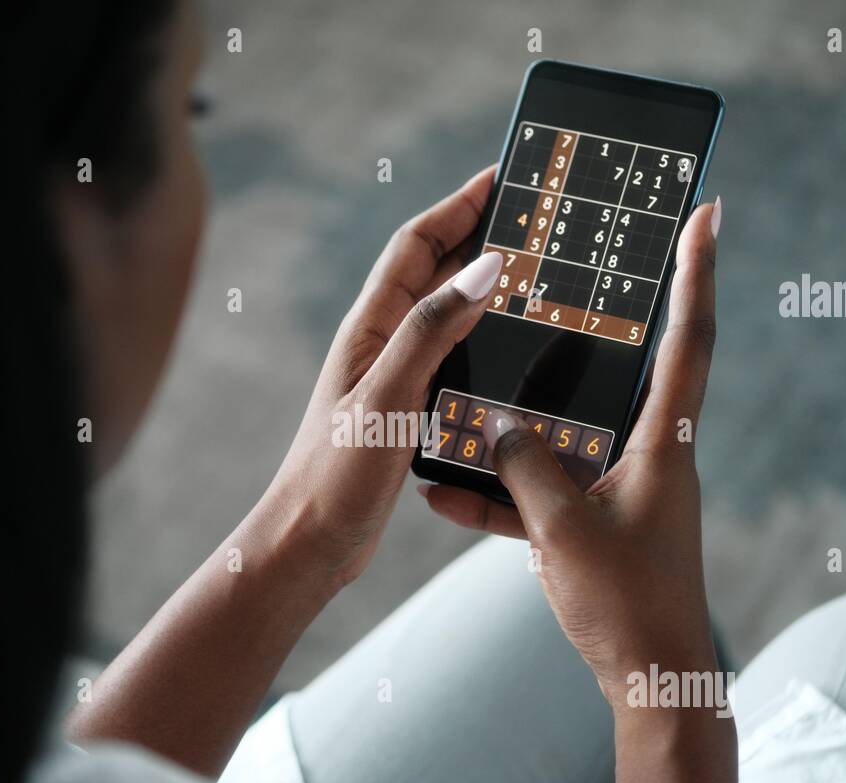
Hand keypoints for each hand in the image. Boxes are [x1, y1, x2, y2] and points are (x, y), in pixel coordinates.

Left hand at [261, 167, 503, 586]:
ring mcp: (394, 377)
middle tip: (533, 219)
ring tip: (536, 274)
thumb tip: (485, 266)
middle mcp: (381, 344)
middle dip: (479, 236)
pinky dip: (482, 340)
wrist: (309, 542)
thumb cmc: (335, 475)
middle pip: (435, 272)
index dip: (457, 205)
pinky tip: (512, 349)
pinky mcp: (407, 411)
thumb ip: (432, 331)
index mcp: (370, 329)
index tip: (502, 177)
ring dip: (485, 289)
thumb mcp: (387, 397)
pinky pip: (451, 358)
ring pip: (447, 316)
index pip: (416, 245)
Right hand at [421, 200, 723, 706]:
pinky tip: (444, 497)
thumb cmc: (627, 603)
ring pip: (566, 438)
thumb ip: (526, 468)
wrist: (651, 685)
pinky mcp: (595, 528)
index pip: (689, 339)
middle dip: (592, 330)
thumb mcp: (565, 529)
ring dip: (521, 429)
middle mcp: (651, 456)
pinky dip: (501, 497)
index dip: (698, 272)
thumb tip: (500, 427)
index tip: (708, 211)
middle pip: (622, 374)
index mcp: (666, 444)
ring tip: (469, 402)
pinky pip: (543, 496)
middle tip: (564, 278)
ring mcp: (621, 492)